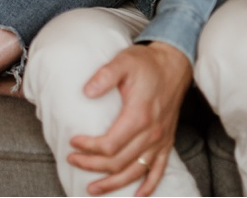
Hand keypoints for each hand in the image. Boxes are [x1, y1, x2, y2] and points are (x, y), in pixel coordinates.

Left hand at [67, 41, 193, 196]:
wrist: (174, 65)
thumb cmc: (147, 64)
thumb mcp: (123, 62)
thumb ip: (104, 76)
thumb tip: (86, 92)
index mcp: (138, 116)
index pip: (109, 145)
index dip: (89, 148)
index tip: (72, 142)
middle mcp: (151, 134)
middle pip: (119, 162)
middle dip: (93, 166)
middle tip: (73, 161)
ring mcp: (160, 141)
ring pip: (135, 172)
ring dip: (114, 184)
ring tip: (93, 189)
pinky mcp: (167, 142)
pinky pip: (158, 171)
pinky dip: (148, 186)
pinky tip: (137, 195)